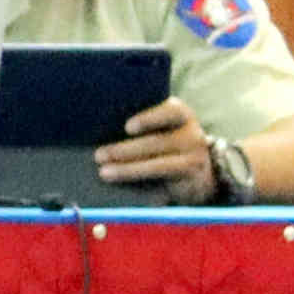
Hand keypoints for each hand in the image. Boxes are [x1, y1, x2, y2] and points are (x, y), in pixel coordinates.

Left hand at [97, 97, 226, 196]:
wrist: (196, 172)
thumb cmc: (162, 142)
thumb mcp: (157, 128)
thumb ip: (137, 124)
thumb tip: (96, 130)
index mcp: (179, 113)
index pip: (169, 112)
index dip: (148, 119)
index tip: (127, 128)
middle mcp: (191, 133)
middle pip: (157, 142)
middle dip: (125, 149)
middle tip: (99, 156)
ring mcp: (193, 156)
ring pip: (158, 164)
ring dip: (128, 169)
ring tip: (104, 172)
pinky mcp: (190, 178)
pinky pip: (163, 179)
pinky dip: (140, 180)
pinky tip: (123, 181)